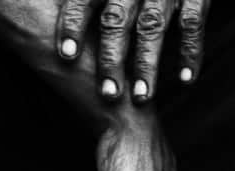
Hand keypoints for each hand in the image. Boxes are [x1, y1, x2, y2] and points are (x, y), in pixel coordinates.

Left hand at [56, 0, 210, 102]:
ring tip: (140, 97)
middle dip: (111, 58)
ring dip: (147, 65)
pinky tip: (184, 82)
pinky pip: (192, 26)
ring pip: (153, 28)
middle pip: (117, 21)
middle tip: (106, 94)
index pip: (84, 0)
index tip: (65, 57)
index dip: (73, 26)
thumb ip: (81, 1)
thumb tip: (42, 4)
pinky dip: (190, 54)